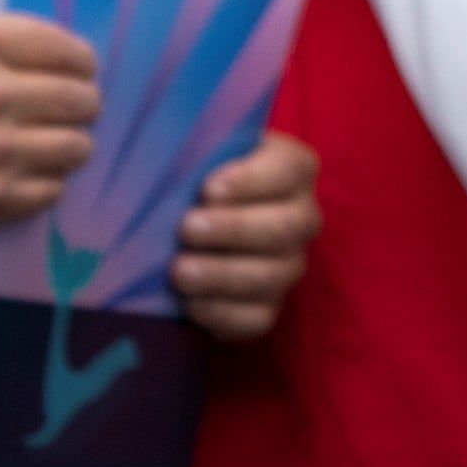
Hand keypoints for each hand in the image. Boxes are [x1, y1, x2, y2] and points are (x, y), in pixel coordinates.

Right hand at [0, 12, 99, 229]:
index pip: (71, 52)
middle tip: (67, 112)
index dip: (81, 66)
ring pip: (77, 147)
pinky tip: (22, 175)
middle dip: (80, 106)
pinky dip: (44, 183)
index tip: (79, 73)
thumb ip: (7, 48)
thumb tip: (67, 62)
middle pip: (82, 100)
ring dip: (67, 146)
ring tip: (46, 146)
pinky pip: (52, 189)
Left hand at [171, 131, 321, 340]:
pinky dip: (223, 314)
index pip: (290, 170)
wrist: (197, 224)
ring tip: (179, 272)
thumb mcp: (204, 151)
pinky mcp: (270, 307)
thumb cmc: (197, 178)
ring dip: (222, 275)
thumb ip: (195, 147)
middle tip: (187, 228)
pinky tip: (190, 304)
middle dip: (234, 229)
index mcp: (293, 170)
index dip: (253, 180)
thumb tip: (164, 152)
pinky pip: (257, 319)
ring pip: (271, 276)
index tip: (208, 188)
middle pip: (286, 227)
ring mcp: (289, 265)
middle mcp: (302, 217)